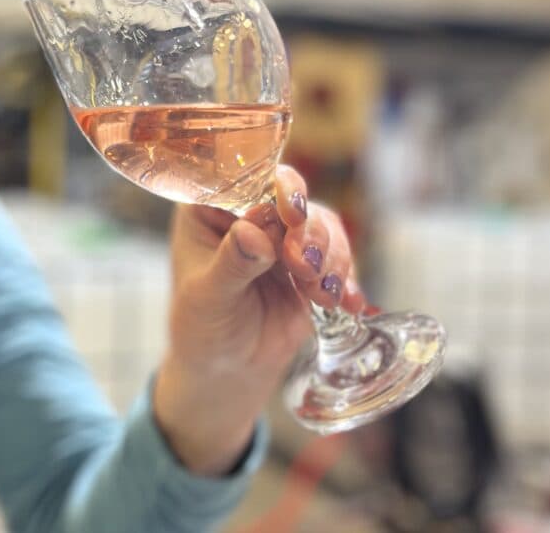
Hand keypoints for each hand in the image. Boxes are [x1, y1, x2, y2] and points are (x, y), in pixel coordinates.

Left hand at [154, 165, 364, 475]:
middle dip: (310, 233)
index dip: (276, 191)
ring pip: (322, 226)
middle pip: (293, 200)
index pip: (247, 182)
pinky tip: (347, 303)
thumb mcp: (208, 296)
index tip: (292, 215)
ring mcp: (282, 238)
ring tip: (322, 294)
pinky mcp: (310, 264)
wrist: (227, 368)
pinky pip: (337, 259)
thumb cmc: (202, 327)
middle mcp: (249, 213)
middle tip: (306, 268)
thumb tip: (252, 232)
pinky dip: (345, 279)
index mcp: (210, 208)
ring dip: (330, 258)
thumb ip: (231, 263)